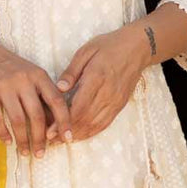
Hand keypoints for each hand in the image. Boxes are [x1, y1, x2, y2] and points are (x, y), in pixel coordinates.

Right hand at [0, 29, 70, 157]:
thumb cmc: (11, 68)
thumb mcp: (31, 75)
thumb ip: (43, 95)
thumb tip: (54, 124)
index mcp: (38, 75)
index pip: (57, 100)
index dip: (64, 121)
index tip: (68, 138)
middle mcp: (23, 80)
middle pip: (37, 115)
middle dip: (40, 138)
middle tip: (41, 153)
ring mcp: (4, 86)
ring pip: (18, 120)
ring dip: (23, 140)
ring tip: (25, 152)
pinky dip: (3, 133)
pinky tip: (8, 142)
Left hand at [55, 24, 150, 141]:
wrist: (137, 48)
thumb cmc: (109, 46)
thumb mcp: (86, 51)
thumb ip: (72, 71)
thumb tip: (58, 88)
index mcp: (96, 78)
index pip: (78, 107)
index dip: (62, 121)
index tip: (48, 130)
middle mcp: (107, 93)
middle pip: (85, 120)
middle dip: (66, 132)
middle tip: (50, 140)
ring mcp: (116, 101)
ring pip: (95, 125)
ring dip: (78, 135)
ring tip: (62, 141)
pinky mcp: (120, 105)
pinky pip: (105, 123)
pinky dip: (92, 132)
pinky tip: (80, 136)